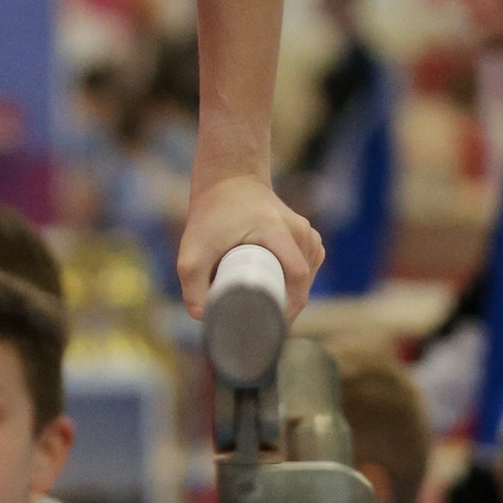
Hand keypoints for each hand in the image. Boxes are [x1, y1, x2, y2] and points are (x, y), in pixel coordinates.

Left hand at [177, 171, 321, 321]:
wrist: (230, 179)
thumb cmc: (213, 213)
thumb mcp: (194, 248)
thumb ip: (193, 284)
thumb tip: (203, 316)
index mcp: (280, 231)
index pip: (297, 277)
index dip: (286, 307)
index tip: (264, 323)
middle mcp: (301, 232)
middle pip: (302, 284)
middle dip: (282, 307)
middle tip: (255, 320)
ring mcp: (308, 234)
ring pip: (307, 280)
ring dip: (289, 296)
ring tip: (261, 303)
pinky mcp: (309, 239)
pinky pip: (309, 271)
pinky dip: (294, 285)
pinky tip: (275, 290)